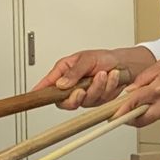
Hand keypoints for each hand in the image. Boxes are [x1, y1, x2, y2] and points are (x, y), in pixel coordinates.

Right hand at [32, 47, 156, 109]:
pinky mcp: (96, 100)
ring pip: (84, 101)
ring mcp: (84, 94)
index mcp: (64, 72)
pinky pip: (99, 100)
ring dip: (96, 88)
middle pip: (64, 102)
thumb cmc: (104, 58)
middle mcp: (72, 85)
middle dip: (75, 97)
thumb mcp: (87, 59)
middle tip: (81, 90)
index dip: (40, 92)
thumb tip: (60, 84)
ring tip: (104, 74)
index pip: (48, 85)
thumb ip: (73, 72)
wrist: (125, 65)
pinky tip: (111, 78)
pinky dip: (106, 88)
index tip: (34, 96)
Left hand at [113, 58, 159, 126]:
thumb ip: (144, 77)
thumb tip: (131, 90)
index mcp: (159, 89)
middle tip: (123, 115)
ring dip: (145, 112)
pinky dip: (158, 110)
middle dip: (129, 119)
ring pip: (150, 118)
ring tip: (152, 98)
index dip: (120, 111)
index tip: (111, 116)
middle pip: (139, 120)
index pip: (133, 103)